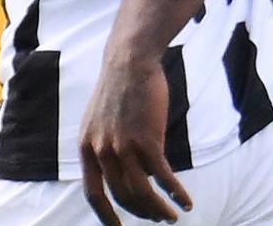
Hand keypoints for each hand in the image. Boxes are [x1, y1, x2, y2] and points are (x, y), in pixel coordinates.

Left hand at [78, 54, 194, 224]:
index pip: (93, 193)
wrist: (129, 61)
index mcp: (86, 147)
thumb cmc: (119, 91)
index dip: (106, 217)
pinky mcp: (146, 139)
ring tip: (172, 215)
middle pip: (123, 196)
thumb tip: (123, 177)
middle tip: (159, 218)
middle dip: (143, 213)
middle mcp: (101, 150)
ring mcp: (123, 146)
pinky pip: (163, 177)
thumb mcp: (99, 121)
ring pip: (142, 192)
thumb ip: (105, 148)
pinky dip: (175, 193)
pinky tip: (186, 201)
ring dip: (160, 210)